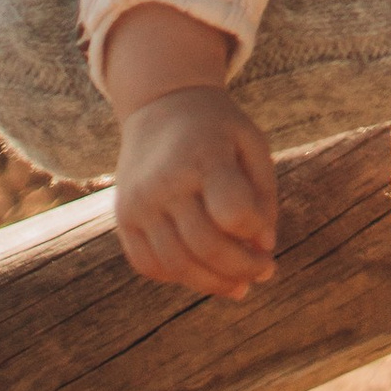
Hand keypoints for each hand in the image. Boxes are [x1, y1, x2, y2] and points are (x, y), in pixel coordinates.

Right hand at [112, 83, 278, 300]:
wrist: (160, 106)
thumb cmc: (218, 129)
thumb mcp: (252, 144)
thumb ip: (264, 195)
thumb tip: (263, 246)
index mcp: (203, 156)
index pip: (233, 213)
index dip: (256, 231)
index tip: (267, 235)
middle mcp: (164, 182)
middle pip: (206, 247)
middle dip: (243, 269)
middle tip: (265, 271)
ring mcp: (138, 203)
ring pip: (177, 265)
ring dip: (214, 284)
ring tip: (240, 284)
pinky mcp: (123, 219)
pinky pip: (149, 265)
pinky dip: (179, 277)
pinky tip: (204, 272)